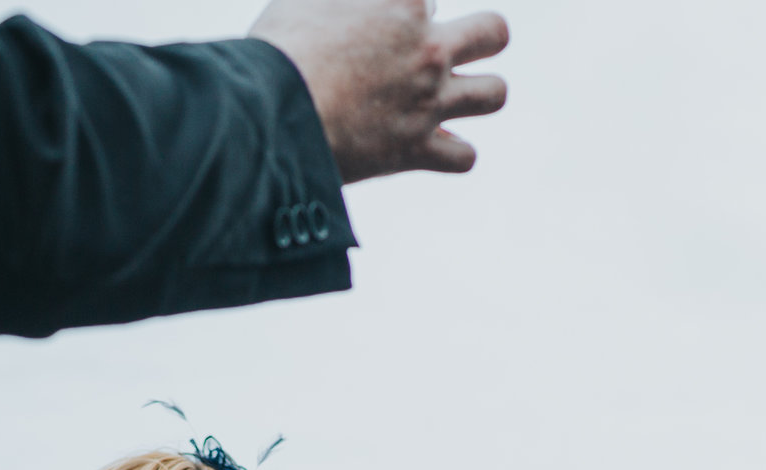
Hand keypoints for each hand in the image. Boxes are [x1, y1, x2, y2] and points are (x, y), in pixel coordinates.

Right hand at [249, 0, 508, 182]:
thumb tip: (353, 7)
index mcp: (405, 1)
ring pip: (494, 94)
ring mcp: (429, 101)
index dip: (408, 7)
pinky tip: (433, 144)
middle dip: (482, 37)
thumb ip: (341, 0)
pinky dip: (454, 152)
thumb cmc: (279, 51)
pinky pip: (465, 157)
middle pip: (494, 32)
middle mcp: (429, 49)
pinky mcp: (417, 149)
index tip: (384, 20)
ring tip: (456, 95)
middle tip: (444, 49)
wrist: (271, 115)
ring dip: (481, 92)